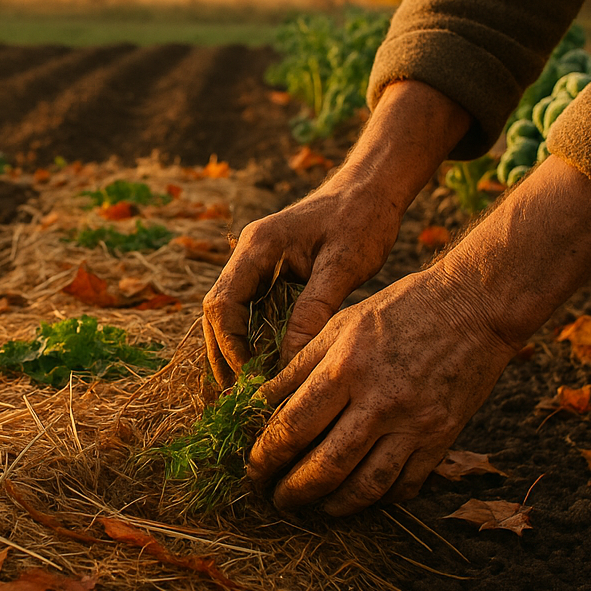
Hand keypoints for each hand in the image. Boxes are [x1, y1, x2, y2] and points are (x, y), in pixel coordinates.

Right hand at [203, 81, 473, 387]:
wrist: (373, 188)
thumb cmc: (363, 219)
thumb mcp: (344, 265)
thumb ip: (315, 310)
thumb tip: (288, 361)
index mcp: (257, 246)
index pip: (223, 305)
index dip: (230, 348)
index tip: (251, 382)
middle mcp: (248, 255)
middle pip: (217, 314)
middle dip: (225, 358)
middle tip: (239, 401)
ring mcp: (256, 265)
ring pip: (231, 317)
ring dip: (237, 354)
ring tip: (249, 396)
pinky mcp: (272, 275)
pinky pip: (253, 314)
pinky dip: (256, 343)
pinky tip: (268, 372)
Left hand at [243, 155, 590, 515]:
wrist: (475, 306)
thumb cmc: (401, 309)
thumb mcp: (341, 324)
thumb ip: (300, 366)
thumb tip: (260, 403)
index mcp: (346, 368)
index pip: (293, 428)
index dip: (265, 457)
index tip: (252, 469)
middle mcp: (379, 401)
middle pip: (324, 467)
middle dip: (291, 491)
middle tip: (275, 497)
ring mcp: (414, 425)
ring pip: (364, 488)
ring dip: (331, 506)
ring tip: (312, 507)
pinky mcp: (442, 439)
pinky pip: (404, 486)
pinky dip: (377, 499)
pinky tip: (358, 496)